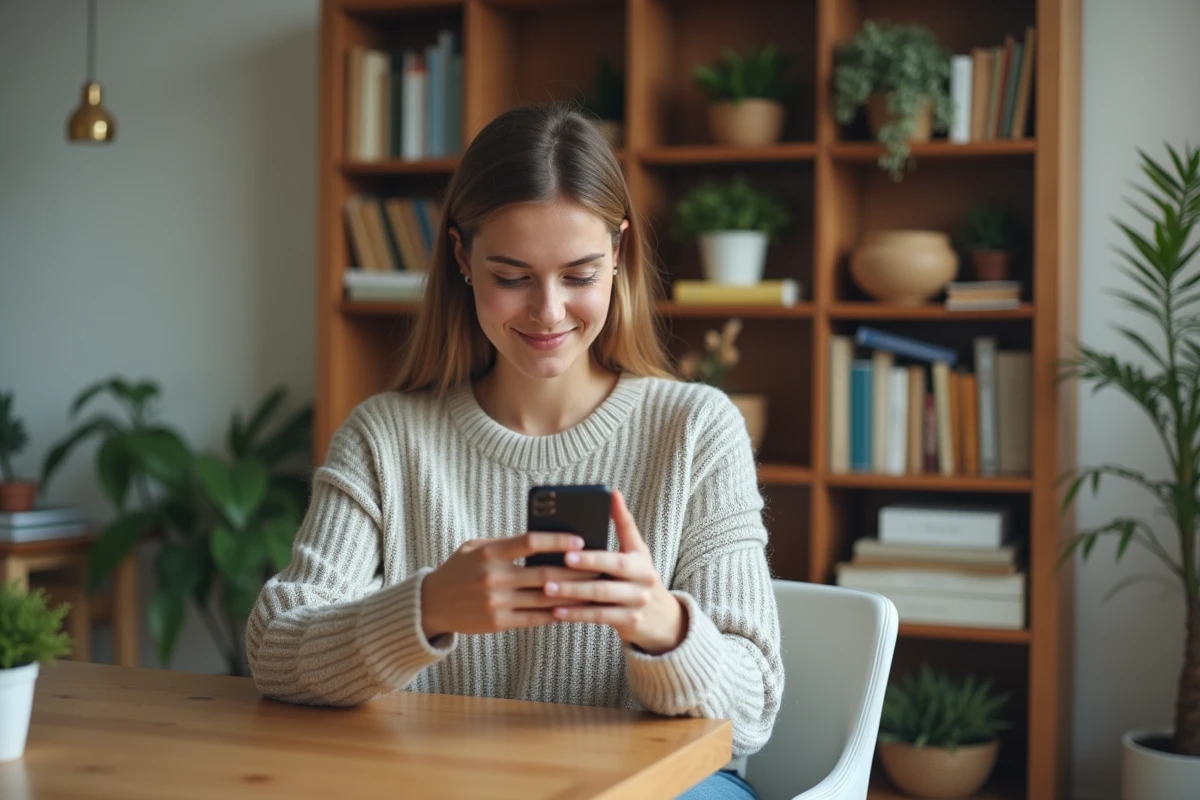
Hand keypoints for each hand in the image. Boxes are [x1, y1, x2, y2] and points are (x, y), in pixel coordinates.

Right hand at [421, 533, 600, 639]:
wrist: (433, 604)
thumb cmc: (460, 569)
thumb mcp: (476, 547)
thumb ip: (506, 543)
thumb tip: (544, 539)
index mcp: (490, 553)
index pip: (530, 542)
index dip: (558, 540)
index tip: (581, 540)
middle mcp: (494, 578)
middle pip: (545, 573)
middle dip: (576, 571)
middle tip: (600, 566)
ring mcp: (496, 602)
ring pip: (544, 598)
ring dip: (573, 595)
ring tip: (595, 590)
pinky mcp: (498, 622)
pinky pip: (535, 618)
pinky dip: (556, 614)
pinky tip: (573, 609)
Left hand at [545, 490, 686, 655]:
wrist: (661, 616)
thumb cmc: (638, 576)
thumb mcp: (636, 551)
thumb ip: (623, 525)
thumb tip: (612, 493)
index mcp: (640, 560)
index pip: (618, 551)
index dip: (595, 551)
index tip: (568, 551)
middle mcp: (642, 581)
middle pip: (608, 576)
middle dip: (580, 571)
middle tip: (554, 568)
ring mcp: (636, 604)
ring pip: (600, 599)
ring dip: (572, 594)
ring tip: (547, 590)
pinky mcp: (629, 622)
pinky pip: (599, 617)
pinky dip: (577, 614)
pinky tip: (556, 611)